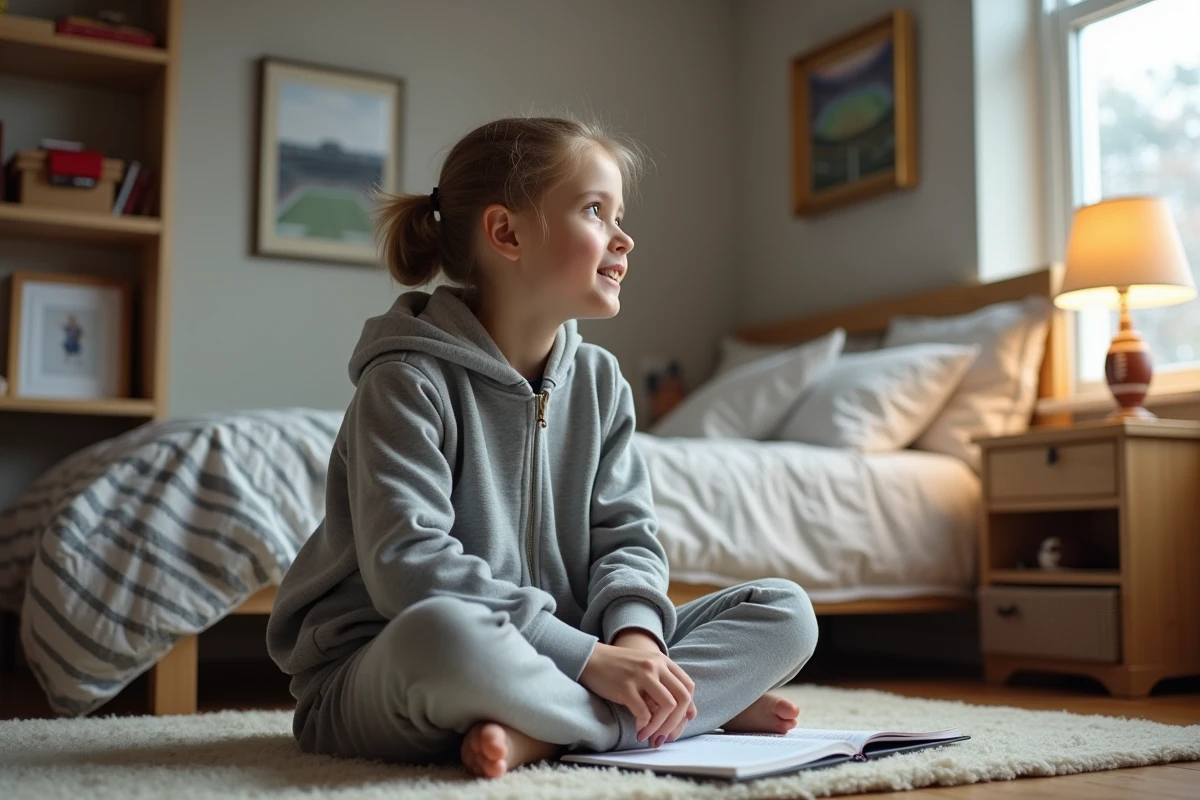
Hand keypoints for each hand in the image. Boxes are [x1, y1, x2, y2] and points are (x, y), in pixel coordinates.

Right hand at [580, 631, 696, 745]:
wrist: (590, 658)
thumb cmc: (618, 667)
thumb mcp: (645, 667)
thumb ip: (662, 683)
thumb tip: (684, 714)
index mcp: (662, 661)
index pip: (688, 686)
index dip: (688, 708)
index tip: (682, 723)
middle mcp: (655, 665)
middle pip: (682, 698)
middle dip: (677, 723)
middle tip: (666, 737)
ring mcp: (641, 675)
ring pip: (667, 706)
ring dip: (661, 727)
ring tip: (650, 736)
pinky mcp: (626, 687)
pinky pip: (644, 713)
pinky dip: (644, 726)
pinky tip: (639, 730)